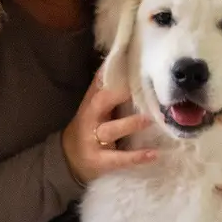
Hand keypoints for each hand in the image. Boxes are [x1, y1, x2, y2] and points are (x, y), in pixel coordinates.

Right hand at [62, 66, 156, 185]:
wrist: (68, 158)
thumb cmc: (89, 127)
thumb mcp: (94, 107)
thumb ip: (108, 89)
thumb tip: (126, 61)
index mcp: (92, 102)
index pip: (101, 83)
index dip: (114, 73)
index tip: (132, 61)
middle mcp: (91, 118)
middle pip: (102, 102)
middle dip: (120, 94)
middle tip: (145, 89)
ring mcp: (93, 140)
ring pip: (111, 130)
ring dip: (131, 124)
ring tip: (152, 119)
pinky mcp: (100, 160)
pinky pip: (119, 158)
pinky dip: (136, 156)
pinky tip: (153, 154)